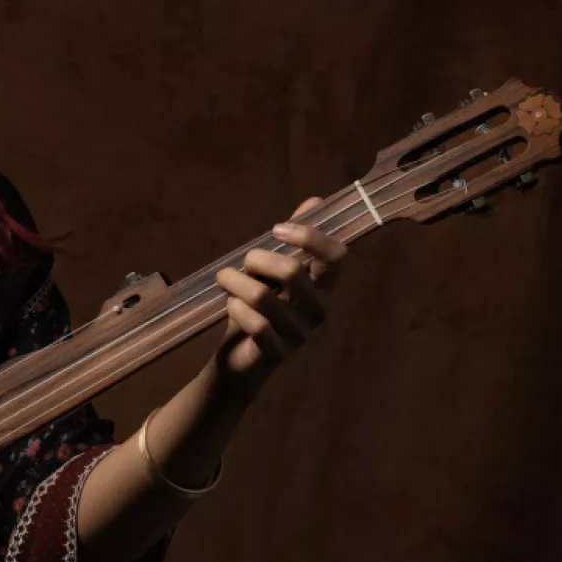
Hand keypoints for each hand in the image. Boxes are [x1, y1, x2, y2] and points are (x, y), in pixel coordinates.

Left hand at [211, 196, 347, 397]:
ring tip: (224, 279)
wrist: (239, 361)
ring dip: (235, 282)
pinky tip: (230, 305)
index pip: (336, 256)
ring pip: (264, 296)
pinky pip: (255, 324)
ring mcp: (300, 334)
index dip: (309, 236)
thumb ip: (293, 240)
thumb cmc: (258, 311)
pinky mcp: (277, 353)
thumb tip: (315, 201)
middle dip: (257, 259)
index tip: (276, 230)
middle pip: (292, 271)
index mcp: (324, 287)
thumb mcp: (272, 273)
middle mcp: (319, 310)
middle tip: (241, 263)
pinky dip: (236, 308)